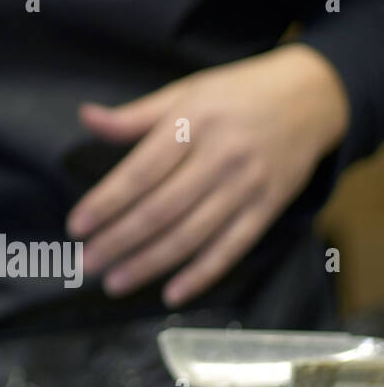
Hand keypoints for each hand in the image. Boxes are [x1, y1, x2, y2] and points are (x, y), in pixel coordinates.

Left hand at [65, 43, 348, 306]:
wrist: (310, 97)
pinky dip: (202, 274)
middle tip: (86, 263)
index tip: (76, 226)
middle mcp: (219, 158)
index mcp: (192, 125)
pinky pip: (232, 248)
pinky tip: (172, 293)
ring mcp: (247, 187)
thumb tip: (86, 117)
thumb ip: (134, 116)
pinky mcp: (268, 209)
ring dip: (150, 263)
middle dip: (120, 240)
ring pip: (192, 234)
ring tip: (115, 281)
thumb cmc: (235, 94)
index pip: (141, 172)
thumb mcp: (183, 93)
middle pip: (162, 210)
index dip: (106, 202)